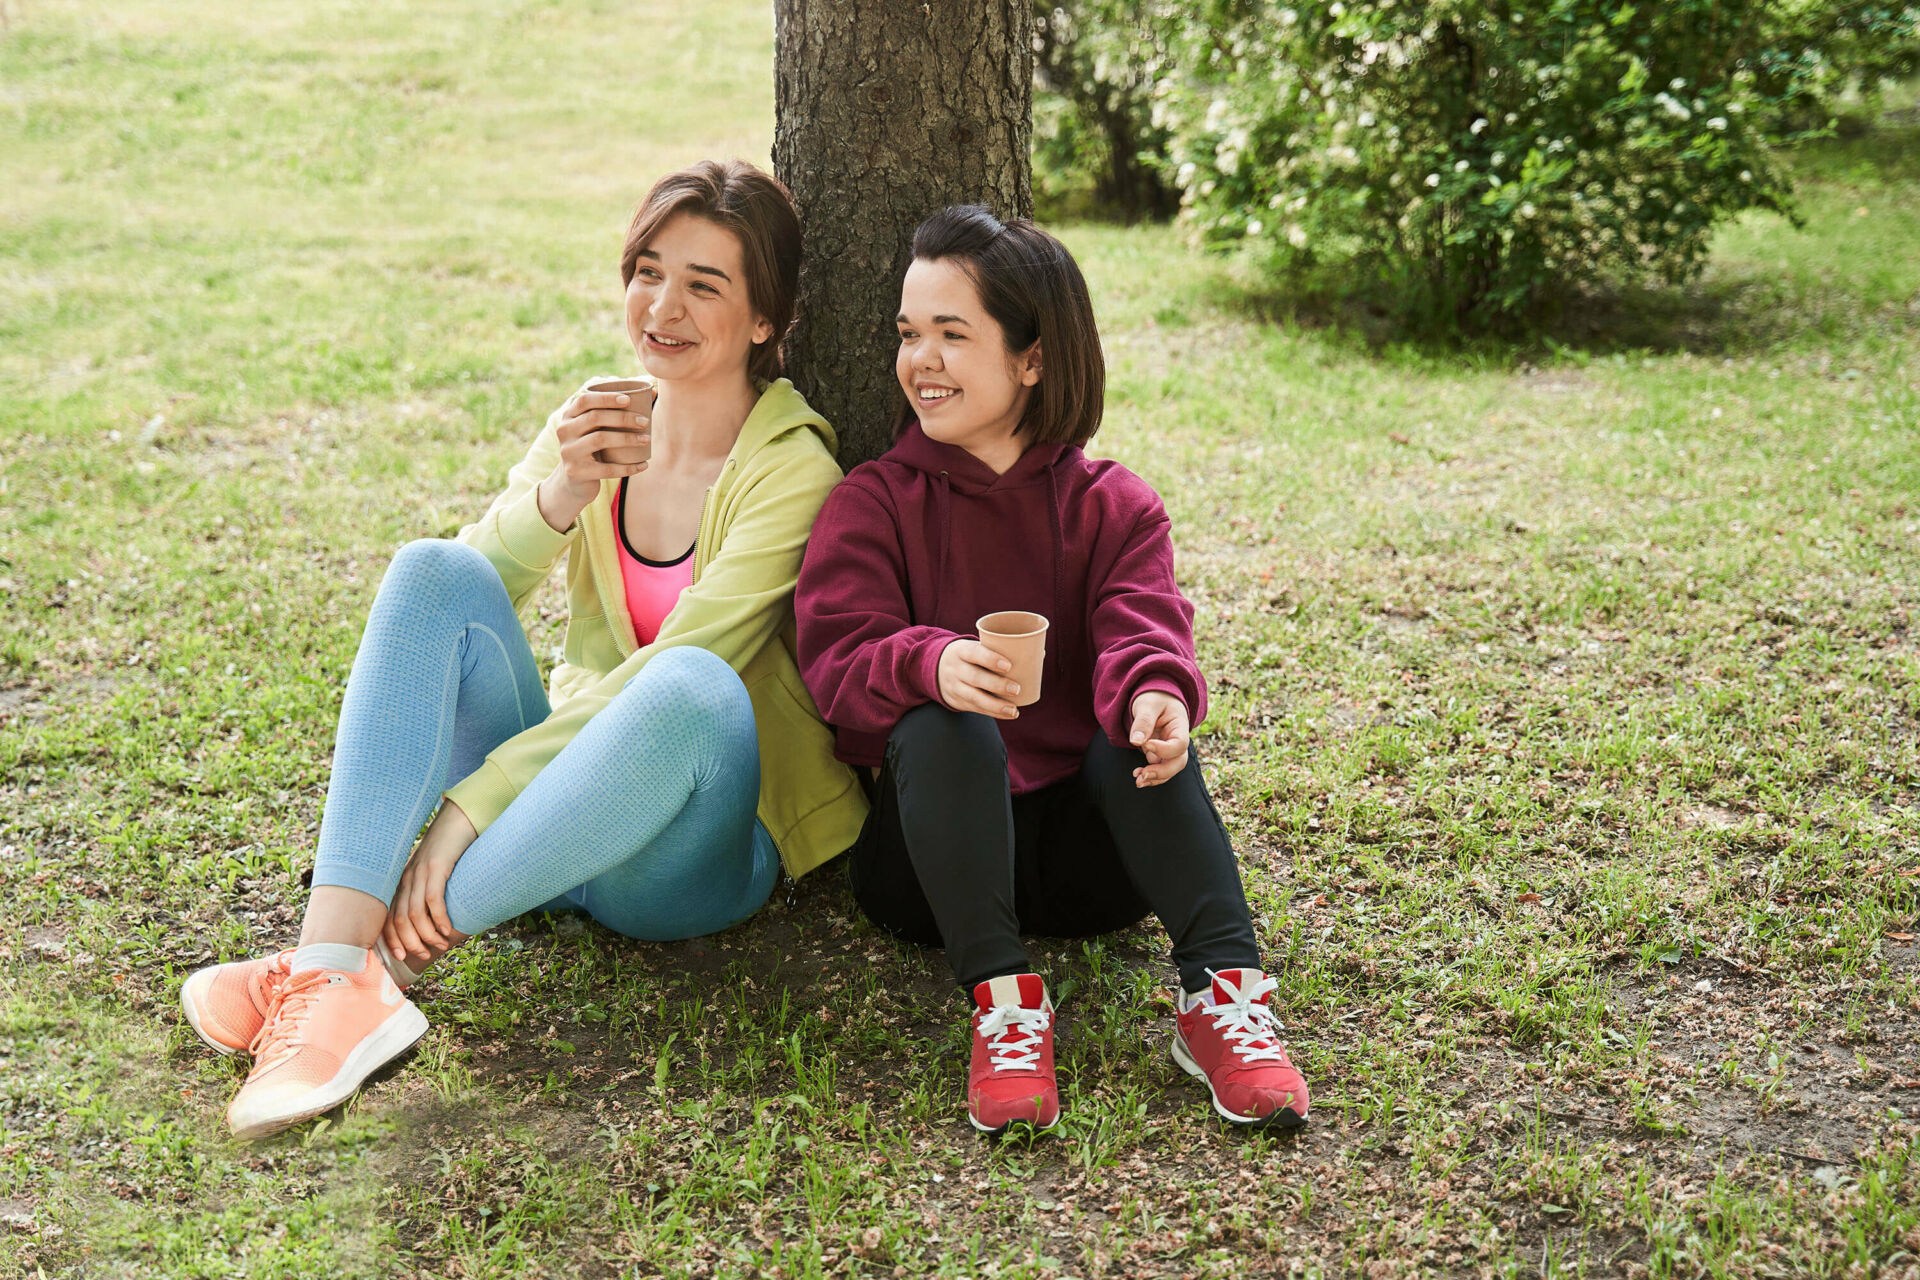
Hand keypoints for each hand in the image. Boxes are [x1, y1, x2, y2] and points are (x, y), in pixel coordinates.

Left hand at [382, 801, 476, 964]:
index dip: (392, 940)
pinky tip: (448, 930)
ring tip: (441, 945)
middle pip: (400, 920)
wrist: (459, 820)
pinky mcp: (436, 867)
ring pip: (415, 914)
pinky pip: (434, 900)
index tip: (402, 957)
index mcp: (402, 881)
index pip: (388, 916)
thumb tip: (430, 918)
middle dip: (411, 943)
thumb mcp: (431, 871)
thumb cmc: (449, 849)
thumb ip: (425, 890)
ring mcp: (420, 872)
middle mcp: (406, 878)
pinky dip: (440, 920)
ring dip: (428, 935)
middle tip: (425, 954)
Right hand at [536, 386, 653, 531]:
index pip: (585, 400)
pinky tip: (643, 465)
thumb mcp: (595, 429)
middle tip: (645, 422)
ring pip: (600, 439)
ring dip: (627, 438)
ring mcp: (568, 452)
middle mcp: (564, 431)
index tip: (629, 400)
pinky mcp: (577, 472)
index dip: (606, 398)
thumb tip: (653, 390)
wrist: (572, 482)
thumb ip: (614, 411)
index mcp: (569, 416)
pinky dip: (628, 467)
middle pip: (595, 418)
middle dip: (623, 418)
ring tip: (647, 440)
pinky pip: (606, 468)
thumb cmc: (592, 448)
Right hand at [937, 638, 1020, 719]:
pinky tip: (1008, 714)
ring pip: (974, 697)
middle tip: (1017, 689)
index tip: (1009, 666)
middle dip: (996, 685)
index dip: (990, 659)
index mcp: (962, 651)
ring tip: (1014, 710)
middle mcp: (956, 669)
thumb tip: (1039, 654)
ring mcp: (955, 686)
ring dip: (995, 705)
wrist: (936, 668)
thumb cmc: (969, 656)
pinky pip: (976, 708)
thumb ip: (1001, 651)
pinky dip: (993, 712)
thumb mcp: (975, 647)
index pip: (974, 653)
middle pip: (975, 677)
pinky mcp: (958, 701)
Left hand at [1127, 691, 1189, 786]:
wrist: (1154, 699)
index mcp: (1180, 726)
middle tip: (1144, 774)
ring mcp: (1170, 749)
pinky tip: (1137, 776)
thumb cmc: (1153, 698)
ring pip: (1169, 769)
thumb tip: (1136, 742)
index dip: (1164, 749)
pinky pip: (1159, 769)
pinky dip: (1150, 775)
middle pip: (1178, 762)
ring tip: (1138, 780)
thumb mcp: (1147, 704)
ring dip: (1155, 777)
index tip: (1146, 744)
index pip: (1179, 744)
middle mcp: (1178, 740)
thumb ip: (1143, 721)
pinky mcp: (1160, 755)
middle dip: (1162, 771)